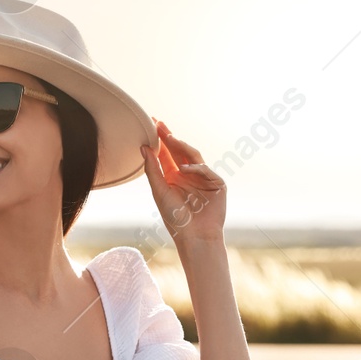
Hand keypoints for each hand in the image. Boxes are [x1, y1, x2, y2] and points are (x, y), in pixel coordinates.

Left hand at [140, 118, 225, 244]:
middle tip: (159, 124)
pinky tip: (183, 169)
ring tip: (169, 138)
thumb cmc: (175, 217)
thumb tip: (143, 147)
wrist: (195, 236)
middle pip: (179, 151)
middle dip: (169, 137)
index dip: (159, 140)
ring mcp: (204, 178)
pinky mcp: (217, 184)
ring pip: (193, 157)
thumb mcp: (159, 191)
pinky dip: (195, 168)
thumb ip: (152, 169)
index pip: (166, 154)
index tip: (152, 124)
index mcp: (174, 176)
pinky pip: (206, 170)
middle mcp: (188, 175)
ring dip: (181, 147)